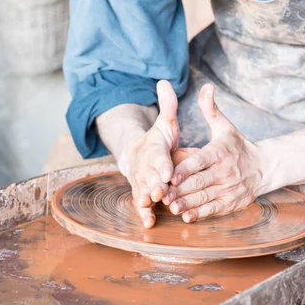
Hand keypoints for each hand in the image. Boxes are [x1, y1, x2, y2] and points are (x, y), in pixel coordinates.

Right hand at [118, 80, 179, 227]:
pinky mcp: (141, 194)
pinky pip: (141, 204)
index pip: (157, 157)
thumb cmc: (157, 140)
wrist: (136, 156)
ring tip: (151, 207)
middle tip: (160, 192)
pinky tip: (149, 223)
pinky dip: (144, 213)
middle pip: (148, 177)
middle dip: (154, 184)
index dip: (161, 164)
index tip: (167, 172)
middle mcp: (144, 167)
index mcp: (152, 149)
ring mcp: (140, 182)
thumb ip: (168, 106)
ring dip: (147, 200)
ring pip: (142, 191)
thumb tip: (164, 81)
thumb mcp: (165, 122)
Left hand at [169, 84, 267, 222]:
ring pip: (204, 197)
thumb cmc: (238, 146)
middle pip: (199, 182)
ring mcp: (229, 189)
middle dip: (180, 189)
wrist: (265, 168)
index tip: (169, 175)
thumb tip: (207, 87)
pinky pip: (213, 209)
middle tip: (162, 194)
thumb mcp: (225, 126)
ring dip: (187, 203)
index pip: (200, 161)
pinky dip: (199, 214)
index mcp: (220, 152)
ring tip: (170, 206)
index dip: (185, 169)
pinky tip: (186, 216)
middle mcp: (225, 171)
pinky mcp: (231, 203)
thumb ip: (211, 109)